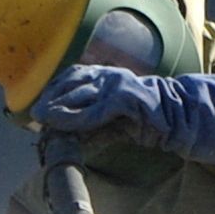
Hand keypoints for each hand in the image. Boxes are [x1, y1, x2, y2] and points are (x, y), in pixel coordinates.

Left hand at [32, 64, 214, 168]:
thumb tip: (72, 139)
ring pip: (80, 94)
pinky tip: (66, 126)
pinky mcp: (125, 99)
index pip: (73, 76)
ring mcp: (118, 85)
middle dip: (52, 98)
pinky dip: (78, 118)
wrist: (179, 116)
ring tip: (44, 119)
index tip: (39, 103)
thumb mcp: (115, 121)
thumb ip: (94, 126)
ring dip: (60, 108)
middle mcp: (110, 75)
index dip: (54, 88)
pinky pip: (96, 110)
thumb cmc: (147, 119)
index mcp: (107, 75)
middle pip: (72, 82)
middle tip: (36, 114)